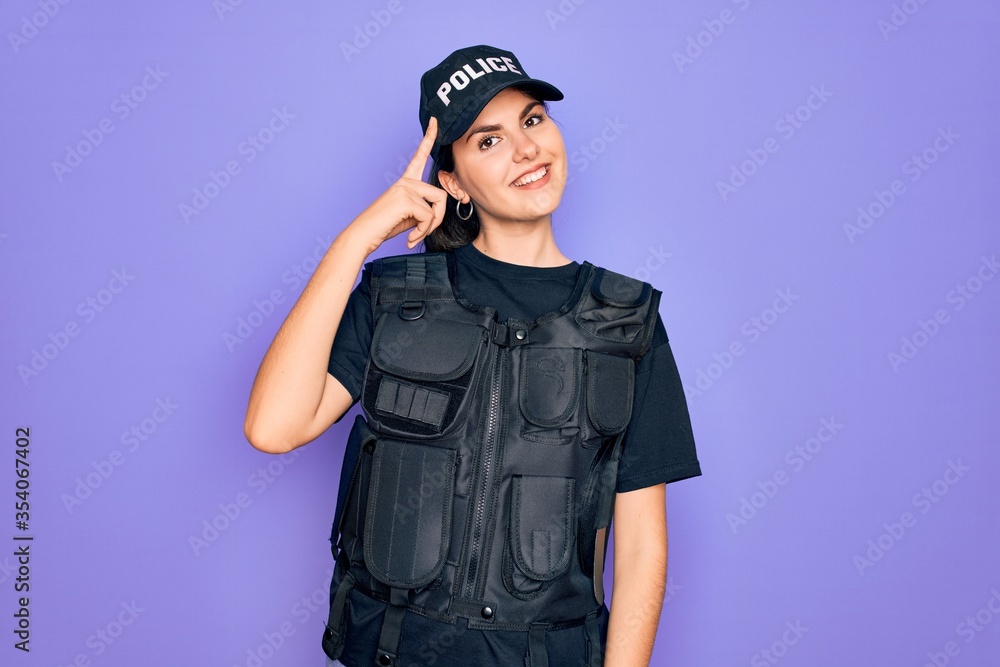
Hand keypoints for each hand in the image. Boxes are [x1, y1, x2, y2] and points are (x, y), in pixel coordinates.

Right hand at [347, 117, 448, 253]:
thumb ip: (424, 208)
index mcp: (405, 182)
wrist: (363, 235)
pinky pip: (428, 217)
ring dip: (429, 227)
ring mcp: (405, 188)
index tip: (434, 121)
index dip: (429, 138)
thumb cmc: (384, 226)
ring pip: (436, 207)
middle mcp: (405, 181)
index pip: (419, 156)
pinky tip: (410, 238)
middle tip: (423, 233)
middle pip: (440, 195)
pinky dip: (422, 231)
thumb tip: (438, 212)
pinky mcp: (405, 199)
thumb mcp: (409, 215)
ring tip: (414, 236)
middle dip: (437, 219)